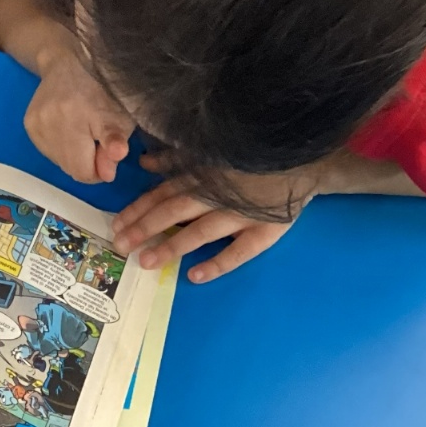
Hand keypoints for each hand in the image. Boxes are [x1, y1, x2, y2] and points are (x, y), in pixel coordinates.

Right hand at [25, 41, 135, 183]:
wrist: (71, 61)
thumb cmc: (105, 88)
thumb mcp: (122, 116)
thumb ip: (114, 146)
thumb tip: (106, 175)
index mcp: (75, 119)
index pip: (83, 172)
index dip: (100, 169)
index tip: (108, 152)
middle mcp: (49, 122)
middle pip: (70, 168)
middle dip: (87, 161)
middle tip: (97, 139)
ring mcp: (35, 123)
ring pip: (59, 161)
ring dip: (74, 154)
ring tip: (83, 130)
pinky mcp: (28, 124)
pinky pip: (48, 151)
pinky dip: (61, 146)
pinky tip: (69, 127)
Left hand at [113, 159, 334, 283]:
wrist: (308, 158)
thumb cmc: (255, 155)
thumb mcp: (214, 150)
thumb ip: (178, 157)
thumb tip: (145, 164)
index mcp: (206, 172)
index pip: (165, 193)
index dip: (139, 209)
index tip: (116, 224)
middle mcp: (220, 193)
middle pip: (175, 211)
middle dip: (145, 228)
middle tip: (121, 246)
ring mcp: (243, 213)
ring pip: (201, 231)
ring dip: (173, 246)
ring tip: (147, 261)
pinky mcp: (267, 230)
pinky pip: (241, 251)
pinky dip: (218, 263)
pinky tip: (194, 276)